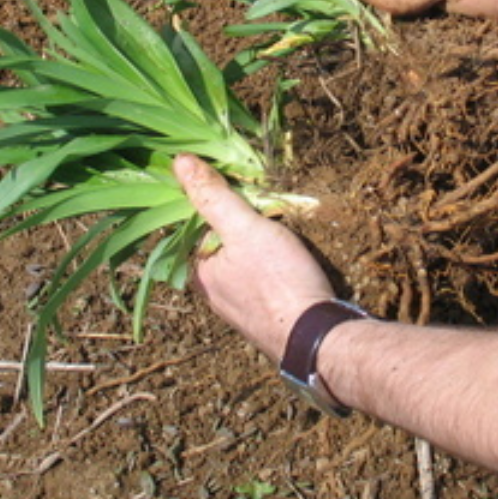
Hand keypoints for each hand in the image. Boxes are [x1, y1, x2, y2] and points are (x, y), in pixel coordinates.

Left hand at [173, 154, 334, 360]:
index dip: (228, 204)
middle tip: (278, 219)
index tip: (253, 198)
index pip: (206, 224)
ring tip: (291, 244)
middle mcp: (214, 295)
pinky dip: (279, 271)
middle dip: (252, 228)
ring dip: (269, 248)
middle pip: (229, 243)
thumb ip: (214, 196)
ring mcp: (241, 309)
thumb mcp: (245, 228)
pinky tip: (296, 267)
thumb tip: (179, 161)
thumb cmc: (279, 281)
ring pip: (250, 264)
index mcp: (200, 273)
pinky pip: (268, 283)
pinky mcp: (267, 317)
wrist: (318, 337)